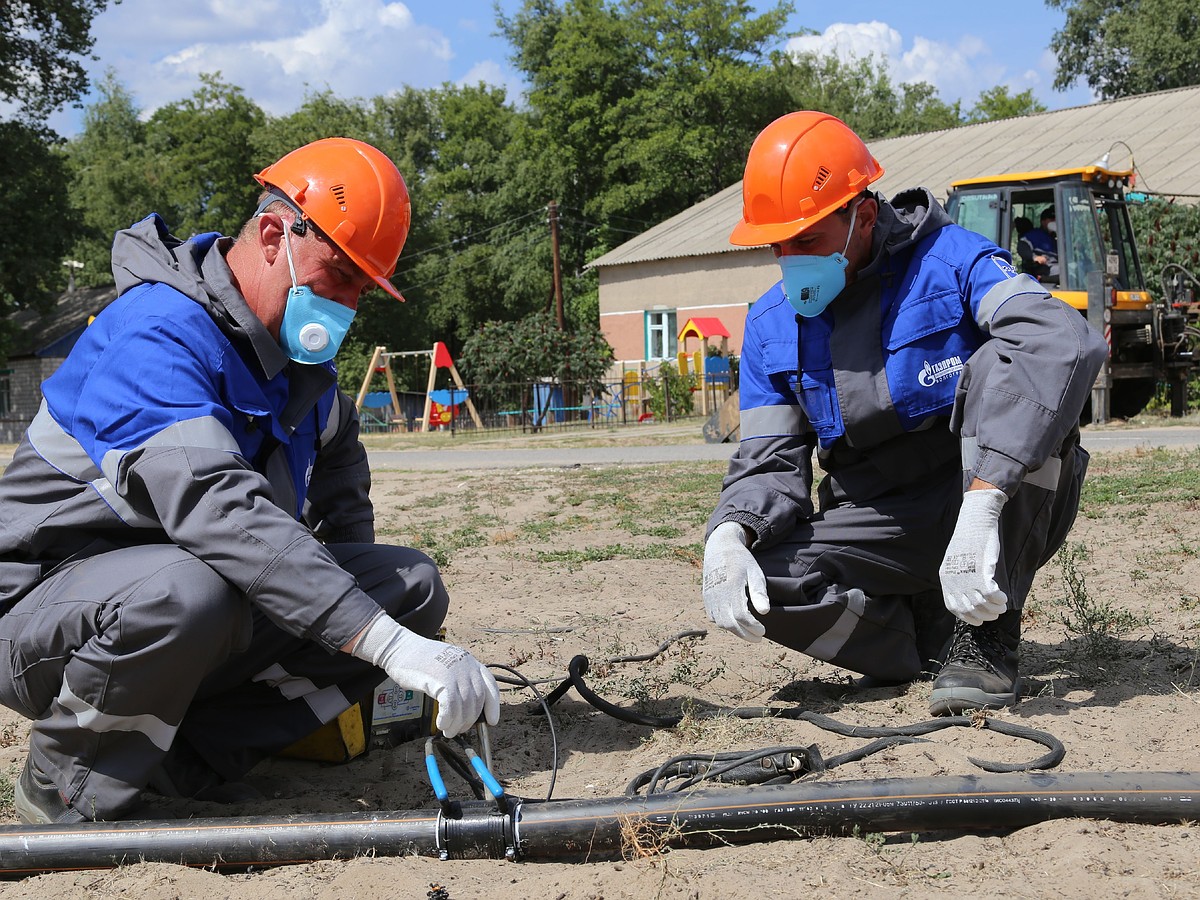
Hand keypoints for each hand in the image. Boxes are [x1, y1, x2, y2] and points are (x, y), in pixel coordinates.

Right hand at [352, 614, 499, 736]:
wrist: (401, 648)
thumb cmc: (420, 660)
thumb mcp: (448, 664)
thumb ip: (460, 679)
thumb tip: (467, 707)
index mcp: (470, 662)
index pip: (490, 685)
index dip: (493, 706)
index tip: (492, 720)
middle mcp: (466, 666)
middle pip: (478, 700)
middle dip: (470, 719)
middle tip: (460, 729)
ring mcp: (455, 672)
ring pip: (465, 707)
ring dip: (458, 724)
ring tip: (449, 730)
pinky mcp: (441, 680)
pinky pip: (451, 707)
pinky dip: (447, 719)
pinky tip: (441, 724)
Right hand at [702, 521, 770, 641]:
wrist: (719, 549)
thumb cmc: (741, 561)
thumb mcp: (754, 572)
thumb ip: (759, 592)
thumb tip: (765, 612)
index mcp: (732, 587)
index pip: (742, 616)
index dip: (753, 627)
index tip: (763, 631)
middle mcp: (718, 594)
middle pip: (730, 623)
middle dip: (745, 634)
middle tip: (758, 638)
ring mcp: (710, 597)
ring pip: (721, 623)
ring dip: (736, 631)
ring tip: (749, 632)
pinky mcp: (706, 598)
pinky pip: (714, 617)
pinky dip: (725, 624)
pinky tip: (736, 623)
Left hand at [940, 488, 1007, 625]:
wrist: (974, 522)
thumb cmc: (968, 541)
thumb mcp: (956, 560)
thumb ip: (958, 577)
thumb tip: (967, 593)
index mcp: (945, 578)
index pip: (953, 607)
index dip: (967, 617)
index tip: (978, 620)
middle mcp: (954, 580)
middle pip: (969, 609)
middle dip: (984, 616)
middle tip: (995, 614)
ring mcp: (968, 575)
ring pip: (982, 604)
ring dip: (994, 610)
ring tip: (1001, 607)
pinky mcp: (982, 569)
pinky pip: (991, 594)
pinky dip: (999, 600)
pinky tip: (1003, 598)